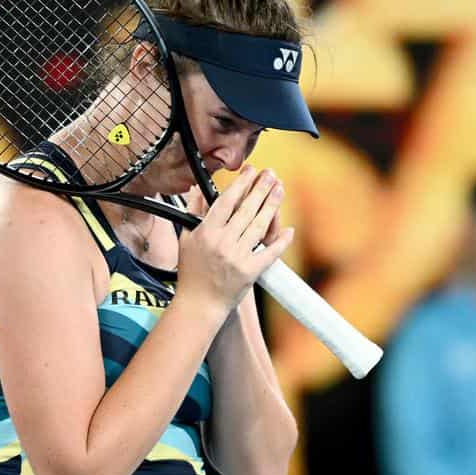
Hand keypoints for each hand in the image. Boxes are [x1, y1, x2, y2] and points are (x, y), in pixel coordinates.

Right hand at [174, 166, 293, 314]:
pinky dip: (280, 241)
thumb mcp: (186, 238)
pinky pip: (269, 253)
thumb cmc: (192, 271)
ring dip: (272, 206)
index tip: (250, 171)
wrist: (199, 303)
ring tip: (280, 190)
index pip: (226, 202)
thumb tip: (199, 189)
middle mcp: (222, 243)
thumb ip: (193, 212)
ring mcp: (237, 257)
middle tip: (271, 175)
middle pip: (246, 210)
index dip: (240, 184)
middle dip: (261, 189)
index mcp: (206, 233)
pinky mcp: (250, 272)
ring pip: (259, 227)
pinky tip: (289, 230)